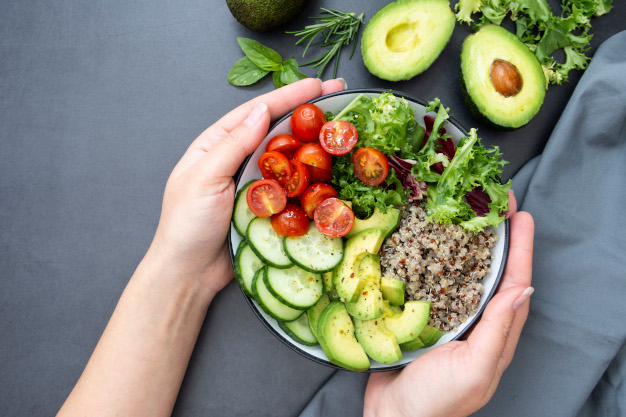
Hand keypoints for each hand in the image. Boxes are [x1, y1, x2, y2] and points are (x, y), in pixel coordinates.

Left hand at [148, 78, 345, 294]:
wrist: (189, 273)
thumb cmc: (186, 225)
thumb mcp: (204, 178)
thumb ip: (232, 145)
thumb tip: (260, 111)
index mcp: (216, 145)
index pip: (256, 112)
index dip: (287, 96)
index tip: (316, 84)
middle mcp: (237, 159)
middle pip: (277, 129)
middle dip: (306, 112)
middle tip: (338, 96)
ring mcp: (254, 183)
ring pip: (289, 157)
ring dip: (313, 142)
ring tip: (340, 128)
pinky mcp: (267, 207)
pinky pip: (292, 187)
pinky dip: (311, 177)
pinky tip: (329, 170)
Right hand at [364, 192, 534, 416]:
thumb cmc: (436, 401)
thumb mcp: (474, 367)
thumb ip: (498, 330)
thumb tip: (523, 289)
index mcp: (495, 334)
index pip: (516, 282)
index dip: (521, 248)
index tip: (521, 215)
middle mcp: (476, 323)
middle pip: (493, 271)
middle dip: (498, 237)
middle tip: (491, 203)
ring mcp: (448, 319)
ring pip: (463, 273)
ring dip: (467, 243)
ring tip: (463, 214)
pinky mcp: (422, 317)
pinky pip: (433, 283)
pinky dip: (435, 260)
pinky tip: (426, 243)